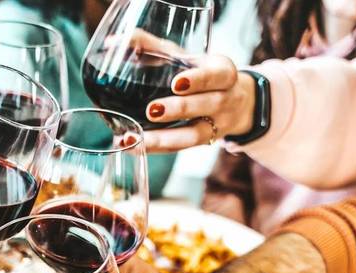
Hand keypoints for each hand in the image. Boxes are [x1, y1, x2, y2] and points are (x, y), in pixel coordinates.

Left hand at [141, 55, 256, 151]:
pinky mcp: (204, 142)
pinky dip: (156, 148)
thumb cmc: (201, 73)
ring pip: (194, 135)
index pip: (216, 76)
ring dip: (163, 139)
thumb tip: (118, 41)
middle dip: (179, 109)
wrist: (236, 103)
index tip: (177, 83)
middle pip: (207, 105)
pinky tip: (133, 145)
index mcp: (223, 72)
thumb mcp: (187, 57)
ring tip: (135, 138)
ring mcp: (217, 125)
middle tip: (151, 109)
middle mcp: (225, 99)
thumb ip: (155, 47)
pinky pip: (180, 148)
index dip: (198, 80)